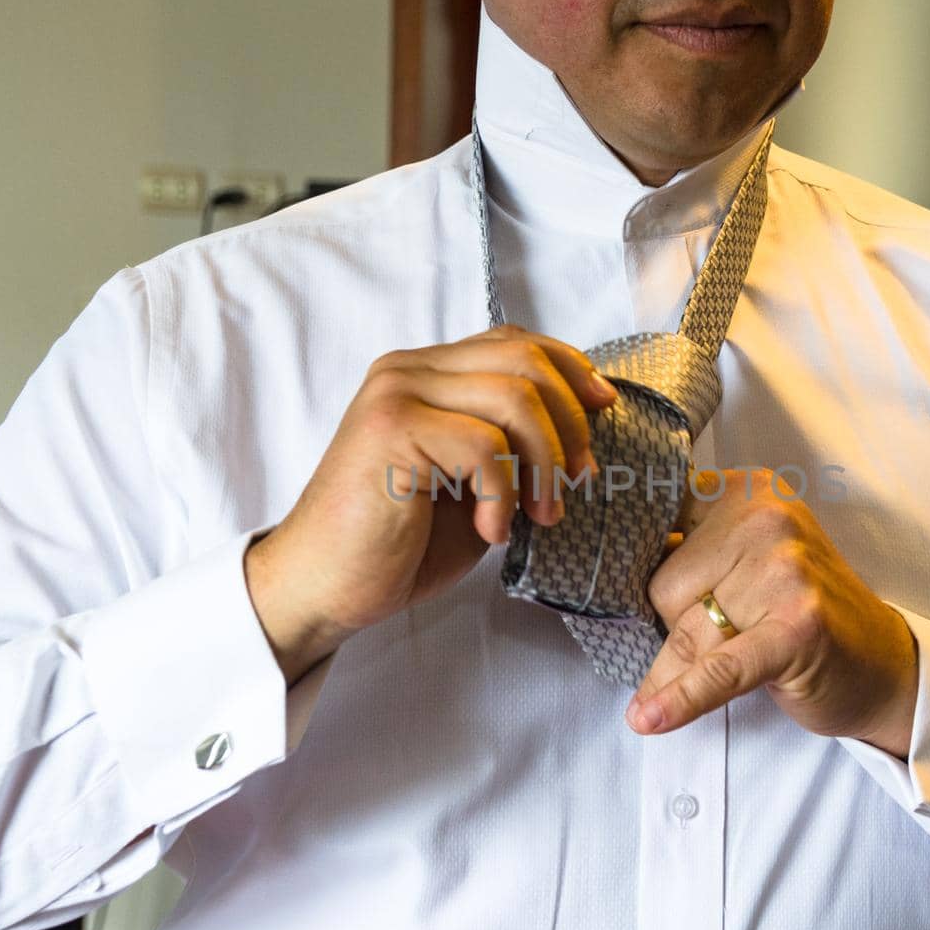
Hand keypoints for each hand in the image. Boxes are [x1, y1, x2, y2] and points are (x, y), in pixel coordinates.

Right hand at [245, 324, 618, 683]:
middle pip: (524, 360)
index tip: (605, 410)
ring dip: (544, 464)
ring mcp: (395, 395)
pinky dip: (503, 495)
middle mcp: (407, 371)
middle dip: (570, 422)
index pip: (516, 341)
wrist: (324, 588)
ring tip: (540, 515)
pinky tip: (490, 530)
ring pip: (513, 399)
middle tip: (578, 481)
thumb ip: (509, 443)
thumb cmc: (398, 544)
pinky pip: (482, 445)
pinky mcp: (390, 431)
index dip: (571, 369)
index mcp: (426, 373)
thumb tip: (584, 426)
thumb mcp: (472, 483)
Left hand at [626, 468, 918, 757]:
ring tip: (698, 682)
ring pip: (683, 629)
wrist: (884, 666)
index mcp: (749, 490)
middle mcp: (768, 518)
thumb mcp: (747, 561)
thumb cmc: (799, 612)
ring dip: (676, 671)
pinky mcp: (796, 629)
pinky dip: (683, 696)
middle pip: (662, 583)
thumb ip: (688, 554)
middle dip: (674, 624)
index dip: (644, 568)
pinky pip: (719, 666)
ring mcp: (785, 571)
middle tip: (720, 638)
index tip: (625, 585)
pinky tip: (649, 717)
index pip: (656, 526)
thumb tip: (602, 575)